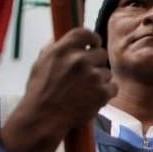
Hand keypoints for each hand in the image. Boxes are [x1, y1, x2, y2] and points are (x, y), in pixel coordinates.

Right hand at [0, 28, 115, 151]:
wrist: (44, 118)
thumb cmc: (40, 91)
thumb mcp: (41, 63)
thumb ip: (54, 48)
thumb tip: (62, 36)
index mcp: (62, 50)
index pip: (86, 33)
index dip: (92, 39)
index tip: (93, 45)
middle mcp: (79, 60)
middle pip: (101, 53)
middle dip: (96, 63)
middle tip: (87, 75)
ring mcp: (92, 76)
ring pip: (107, 71)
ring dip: (100, 80)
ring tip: (84, 90)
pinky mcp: (102, 92)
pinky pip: (113, 87)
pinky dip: (106, 93)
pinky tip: (92, 98)